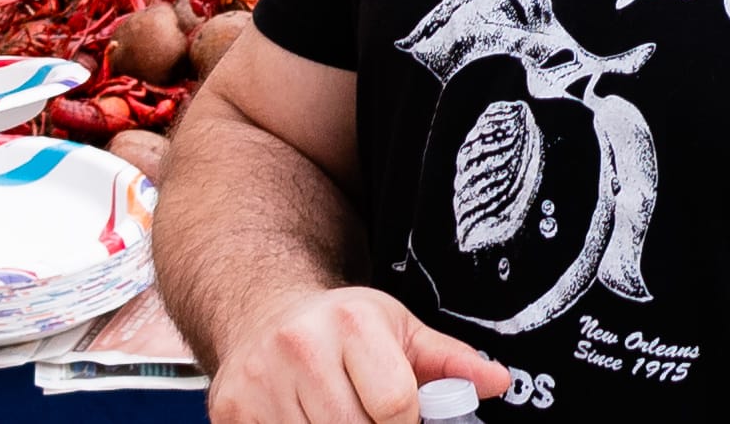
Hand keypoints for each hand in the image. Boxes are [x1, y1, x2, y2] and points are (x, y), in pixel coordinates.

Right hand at [205, 285, 511, 423]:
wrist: (263, 315)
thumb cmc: (338, 328)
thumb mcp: (397, 330)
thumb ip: (448, 362)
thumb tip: (497, 381)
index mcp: (351, 323)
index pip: (396, 403)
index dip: (408, 422)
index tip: (403, 417)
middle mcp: (300, 348)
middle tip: (371, 417)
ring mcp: (261, 384)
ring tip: (342, 416)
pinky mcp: (232, 413)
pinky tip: (310, 422)